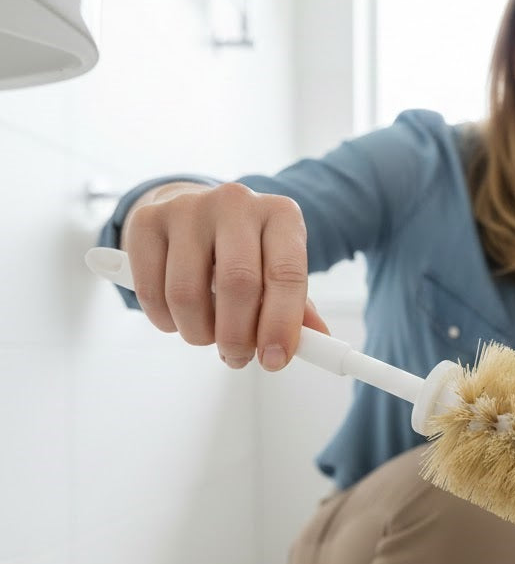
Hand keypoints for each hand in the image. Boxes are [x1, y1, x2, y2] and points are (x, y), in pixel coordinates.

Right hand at [120, 181, 327, 370]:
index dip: (281, 324)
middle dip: (237, 336)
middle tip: (237, 357)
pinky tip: (178, 320)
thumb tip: (317, 343)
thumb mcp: (278, 270)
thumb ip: (297, 309)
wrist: (196, 213)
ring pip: (187, 293)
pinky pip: (151, 290)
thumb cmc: (246, 251)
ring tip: (208, 336)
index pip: (286, 274)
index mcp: (281, 215)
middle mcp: (236, 203)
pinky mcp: (147, 220)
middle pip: (237, 284)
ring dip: (198, 333)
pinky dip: (165, 320)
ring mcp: (188, 208)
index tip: (275, 360)